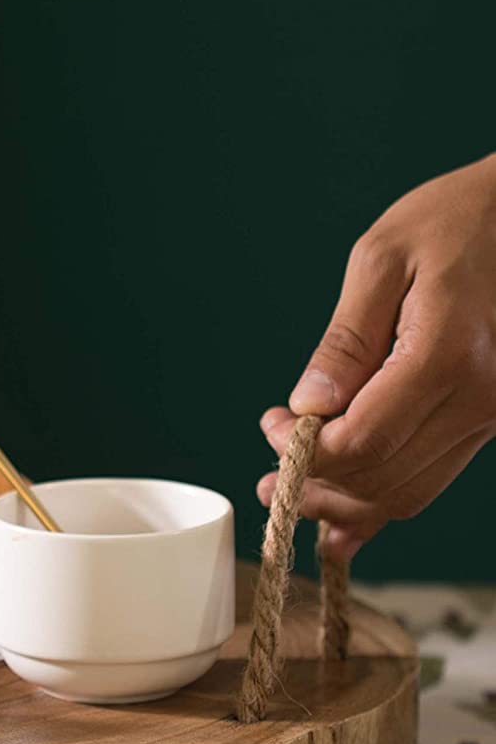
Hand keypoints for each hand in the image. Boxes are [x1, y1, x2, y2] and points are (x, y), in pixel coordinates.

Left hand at [258, 152, 495, 556]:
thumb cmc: (457, 220)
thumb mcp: (382, 259)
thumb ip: (345, 341)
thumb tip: (310, 406)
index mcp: (447, 356)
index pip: (362, 441)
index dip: (305, 451)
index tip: (273, 426)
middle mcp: (480, 399)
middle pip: (381, 477)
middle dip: (315, 482)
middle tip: (270, 466)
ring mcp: (491, 415)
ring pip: (407, 492)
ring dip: (343, 501)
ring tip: (290, 490)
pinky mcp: (490, 418)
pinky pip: (433, 479)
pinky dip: (383, 505)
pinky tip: (342, 523)